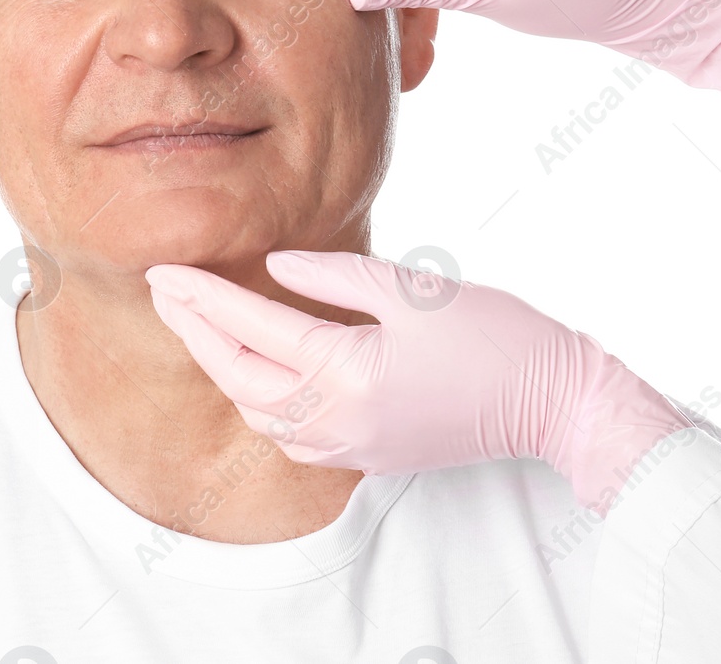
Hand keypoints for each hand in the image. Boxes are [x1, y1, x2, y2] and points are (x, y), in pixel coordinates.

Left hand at [145, 250, 687, 512]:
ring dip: (222, 368)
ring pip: (258, 413)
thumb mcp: (415, 288)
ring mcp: (351, 446)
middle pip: (239, 376)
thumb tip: (274, 264)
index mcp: (348, 372)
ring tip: (198, 323)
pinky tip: (254, 372)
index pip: (252, 328)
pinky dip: (259, 402)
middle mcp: (339, 420)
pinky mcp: (368, 456)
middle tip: (163, 290)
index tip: (163, 269)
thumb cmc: (497, 335)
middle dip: (194, 331)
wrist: (556, 403)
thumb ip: (336, 274)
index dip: (202, 297)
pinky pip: (290, 437)